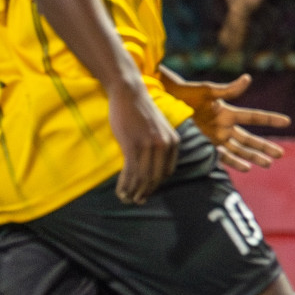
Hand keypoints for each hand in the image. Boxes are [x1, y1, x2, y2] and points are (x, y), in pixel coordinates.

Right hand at [108, 81, 179, 204]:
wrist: (129, 93)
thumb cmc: (141, 110)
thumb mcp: (159, 128)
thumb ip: (160, 144)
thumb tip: (153, 164)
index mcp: (174, 142)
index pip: (167, 172)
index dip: (156, 185)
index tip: (147, 191)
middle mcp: (165, 145)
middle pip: (156, 178)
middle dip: (146, 192)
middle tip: (137, 201)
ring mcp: (149, 145)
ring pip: (142, 177)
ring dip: (134, 192)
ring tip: (126, 199)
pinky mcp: (132, 145)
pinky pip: (130, 171)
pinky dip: (125, 184)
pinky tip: (120, 191)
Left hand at [161, 71, 290, 171]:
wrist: (165, 100)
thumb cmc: (187, 92)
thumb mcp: (208, 90)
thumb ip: (229, 90)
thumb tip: (248, 79)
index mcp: (228, 111)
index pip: (254, 116)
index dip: (270, 119)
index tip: (287, 121)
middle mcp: (225, 126)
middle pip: (250, 138)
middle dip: (265, 146)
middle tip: (280, 154)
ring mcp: (216, 137)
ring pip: (240, 149)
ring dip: (254, 156)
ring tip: (268, 163)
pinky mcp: (205, 144)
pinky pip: (223, 156)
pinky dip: (235, 162)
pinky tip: (246, 168)